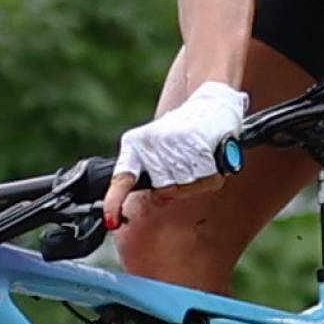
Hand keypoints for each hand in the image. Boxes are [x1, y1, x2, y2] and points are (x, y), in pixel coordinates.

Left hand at [104, 81, 248, 226]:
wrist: (211, 104)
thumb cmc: (181, 132)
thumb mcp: (156, 149)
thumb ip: (152, 176)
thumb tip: (157, 199)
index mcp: (135, 144)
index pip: (122, 177)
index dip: (114, 200)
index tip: (112, 219)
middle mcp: (152, 141)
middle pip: (164, 190)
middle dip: (176, 184)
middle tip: (184, 163)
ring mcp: (175, 142)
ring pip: (184, 187)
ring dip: (195, 179)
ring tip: (196, 158)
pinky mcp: (198, 144)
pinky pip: (205, 181)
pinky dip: (210, 176)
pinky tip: (209, 158)